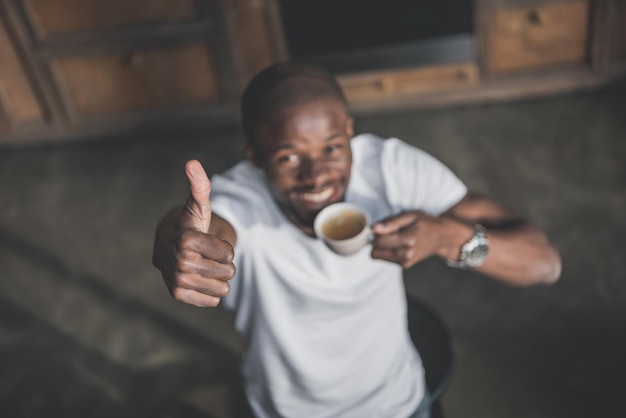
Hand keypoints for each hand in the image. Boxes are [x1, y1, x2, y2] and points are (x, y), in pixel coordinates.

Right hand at [152, 160, 234, 306]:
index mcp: (187, 239)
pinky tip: (199, 278)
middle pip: (228, 272)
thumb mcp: (198, 204)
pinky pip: (212, 300)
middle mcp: (180, 261)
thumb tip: (192, 163)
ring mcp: (177, 279)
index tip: (210, 240)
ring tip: (204, 266)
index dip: (225, 248)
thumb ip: (200, 185)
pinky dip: (210, 292)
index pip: (229, 254)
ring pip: (222, 289)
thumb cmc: (190, 223)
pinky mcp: (177, 294)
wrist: (168, 244)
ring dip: (218, 278)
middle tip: (207, 254)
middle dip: (224, 264)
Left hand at [370, 211, 456, 267]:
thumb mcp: (409, 216)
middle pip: (375, 252)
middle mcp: (406, 254)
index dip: (377, 233)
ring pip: (378, 256)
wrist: (440, 237)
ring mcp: (406, 262)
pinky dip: (388, 251)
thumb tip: (373, 228)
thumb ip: (390, 222)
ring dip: (383, 247)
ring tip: (397, 238)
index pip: (378, 241)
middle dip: (378, 241)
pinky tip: (400, 244)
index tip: (385, 227)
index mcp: (408, 240)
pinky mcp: (404, 265)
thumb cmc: (424, 223)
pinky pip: (386, 259)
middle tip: (391, 233)